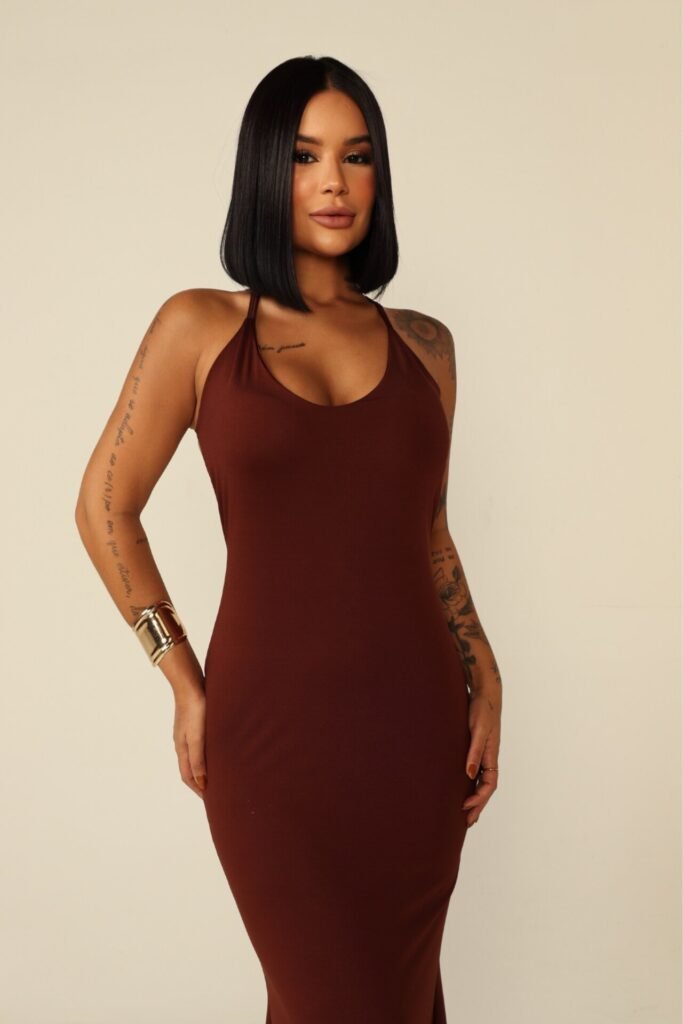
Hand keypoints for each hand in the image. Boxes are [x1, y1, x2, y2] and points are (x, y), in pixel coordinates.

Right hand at [172, 683, 206, 798]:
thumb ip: (198, 760)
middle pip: (190, 768)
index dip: (198, 788)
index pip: (187, 775)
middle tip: (215, 790)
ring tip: (218, 773)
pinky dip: (206, 753)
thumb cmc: (195, 709)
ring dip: (203, 767)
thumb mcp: (197, 737)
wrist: (191, 683)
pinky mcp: (195, 722)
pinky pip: (199, 744)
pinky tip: (216, 749)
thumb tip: (201, 783)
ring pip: (195, 756)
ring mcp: (187, 732)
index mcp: (181, 748)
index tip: (210, 799)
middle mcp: (182, 742)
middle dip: (200, 781)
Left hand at [462, 682, 500, 826]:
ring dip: (475, 798)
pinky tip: (463, 789)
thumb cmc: (482, 710)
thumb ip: (474, 752)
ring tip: (466, 814)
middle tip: (467, 822)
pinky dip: (471, 785)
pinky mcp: (476, 748)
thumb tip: (469, 775)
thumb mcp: (478, 731)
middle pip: (486, 788)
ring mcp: (483, 754)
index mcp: (492, 756)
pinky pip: (475, 772)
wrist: (485, 694)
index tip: (465, 806)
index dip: (479, 798)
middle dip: (478, 805)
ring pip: (481, 782)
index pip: (489, 785)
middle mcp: (489, 758)